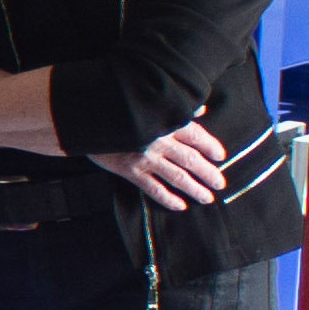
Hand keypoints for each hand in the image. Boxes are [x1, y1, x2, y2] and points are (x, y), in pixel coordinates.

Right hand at [90, 121, 227, 210]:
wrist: (88, 122)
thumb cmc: (121, 111)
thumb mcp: (149, 104)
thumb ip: (177, 108)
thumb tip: (201, 110)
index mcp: (165, 122)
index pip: (195, 136)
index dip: (210, 146)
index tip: (220, 156)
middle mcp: (159, 141)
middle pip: (191, 160)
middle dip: (208, 173)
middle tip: (220, 184)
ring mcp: (145, 158)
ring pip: (176, 177)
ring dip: (194, 189)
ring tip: (207, 197)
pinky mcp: (131, 171)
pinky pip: (154, 188)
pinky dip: (168, 198)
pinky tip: (180, 205)